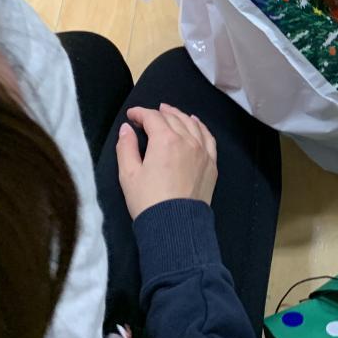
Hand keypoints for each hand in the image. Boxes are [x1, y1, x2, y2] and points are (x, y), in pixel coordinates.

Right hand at [116, 104, 217, 220]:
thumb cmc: (148, 201)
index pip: (152, 118)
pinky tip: (195, 123)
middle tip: (148, 115)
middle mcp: (187, 140)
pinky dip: (200, 126)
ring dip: (179, 115)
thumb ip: (126, 148)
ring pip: (192, 124)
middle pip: (173, 118)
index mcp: (165, 140)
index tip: (131, 115)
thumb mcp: (128, 175)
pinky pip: (207, 137)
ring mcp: (202, 151)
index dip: (140, 113)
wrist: (175, 225)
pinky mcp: (211, 163)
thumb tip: (127, 128)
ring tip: (170, 112)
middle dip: (158, 113)